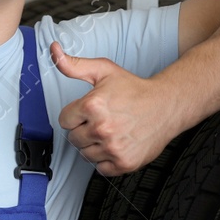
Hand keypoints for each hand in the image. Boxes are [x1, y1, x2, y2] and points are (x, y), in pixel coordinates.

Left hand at [51, 41, 176, 175]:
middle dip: (84, 130)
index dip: (76, 115)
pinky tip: (117, 144)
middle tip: (103, 120)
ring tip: (111, 132)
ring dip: (95, 145)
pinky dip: (107, 160)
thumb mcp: (103, 71)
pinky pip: (101, 168)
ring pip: (85, 155)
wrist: (166, 106)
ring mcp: (113, 148)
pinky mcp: (124, 163)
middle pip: (73, 139)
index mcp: (92, 106)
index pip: (64, 120)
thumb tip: (54, 51)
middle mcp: (102, 128)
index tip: (90, 111)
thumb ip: (74, 65)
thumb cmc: (135, 90)